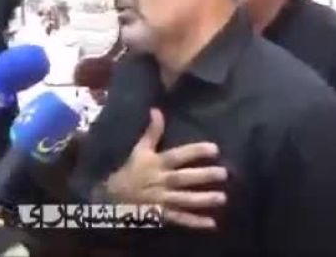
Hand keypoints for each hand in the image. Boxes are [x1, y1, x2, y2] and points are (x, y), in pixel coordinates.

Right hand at [105, 109, 227, 228]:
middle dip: (203, 176)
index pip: (177, 156)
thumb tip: (156, 110)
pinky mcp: (161, 215)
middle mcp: (160, 181)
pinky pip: (179, 219)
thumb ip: (152, 132)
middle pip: (183, 178)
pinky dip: (194, 222)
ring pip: (184, 200)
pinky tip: (211, 224)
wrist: (112, 198)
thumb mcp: (139, 150)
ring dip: (202, 200)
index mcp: (156, 163)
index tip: (214, 149)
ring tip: (222, 198)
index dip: (194, 152)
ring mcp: (161, 200)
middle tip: (224, 173)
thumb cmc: (130, 171)